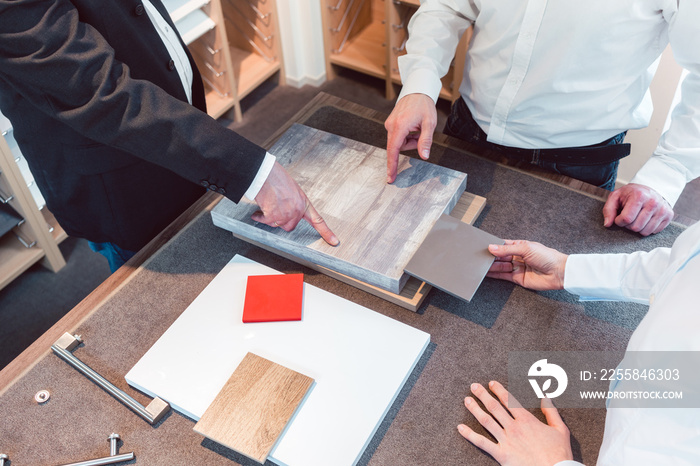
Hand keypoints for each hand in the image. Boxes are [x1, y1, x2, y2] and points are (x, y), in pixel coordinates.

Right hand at [253, 162, 338, 245]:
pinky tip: (258, 212)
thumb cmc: (276, 177)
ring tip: (266, 205)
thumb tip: (287, 209)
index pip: (317, 220)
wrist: (265, 173)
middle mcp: (297, 210)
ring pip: (277, 225)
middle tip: (274, 209)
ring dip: (270, 218)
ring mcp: (286, 214)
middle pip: (290, 226)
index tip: (334, 241)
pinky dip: (260, 217)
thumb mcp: (292, 189)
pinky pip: (266, 222)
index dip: (326, 232)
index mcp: (303, 202)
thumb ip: (294, 202)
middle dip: (281, 220)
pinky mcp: (273, 216)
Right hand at [384, 93, 436, 182]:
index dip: (392, 165)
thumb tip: (424, 156)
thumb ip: (426, 141)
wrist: (417, 91)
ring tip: (417, 127)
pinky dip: (406, 135)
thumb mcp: (429, 123)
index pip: (394, 150)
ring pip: (399, 142)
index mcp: (399, 126)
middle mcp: (391, 125)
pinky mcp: (390, 123)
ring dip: (410, 139)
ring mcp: (389, 124)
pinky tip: (412, 126)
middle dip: (411, 144)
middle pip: (398, 147)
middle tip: (421, 132)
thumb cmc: (424, 105)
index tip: (390, 177)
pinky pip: (398, 136)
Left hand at [458, 381, 572, 465]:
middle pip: (494, 407)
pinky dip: (470, 435)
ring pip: (486, 421)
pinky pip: (482, 443)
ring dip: (475, 409)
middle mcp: (514, 428)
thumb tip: (545, 397)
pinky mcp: (501, 454)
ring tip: (467, 400)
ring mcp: (506, 441)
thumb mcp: (560, 430)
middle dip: (483, 395)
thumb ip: (551, 412)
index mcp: (527, 420)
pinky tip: (460, 428)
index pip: (509, 400)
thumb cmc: (559, 454)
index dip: (498, 390)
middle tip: (473, 386)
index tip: (491, 383)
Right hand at [487, 240, 566, 290]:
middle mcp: (518, 257)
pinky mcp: (518, 278)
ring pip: (500, 266)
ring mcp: (517, 267)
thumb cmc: (547, 257)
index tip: (483, 246)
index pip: (503, 245)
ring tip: (480, 265)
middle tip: (480, 257)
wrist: (558, 272)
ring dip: (491, 266)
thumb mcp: (525, 248)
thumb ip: (507, 249)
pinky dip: (495, 274)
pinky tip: (487, 273)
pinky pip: (503, 276)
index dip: (494, 246)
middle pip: (500, 256)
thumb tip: (492, 248)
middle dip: (491, 256)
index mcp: (520, 246)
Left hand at [602, 183, 672, 235]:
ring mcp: (663, 209)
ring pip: (645, 232)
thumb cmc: (629, 194)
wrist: (648, 189)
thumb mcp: (615, 197)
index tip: (619, 217)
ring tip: (636, 218)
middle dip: (628, 225)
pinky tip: (645, 219)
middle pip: (636, 227)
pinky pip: (654, 231)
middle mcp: (653, 202)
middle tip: (628, 217)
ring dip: (637, 228)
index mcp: (639, 196)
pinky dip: (647, 228)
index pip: (626, 219)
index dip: (619, 221)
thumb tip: (607, 224)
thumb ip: (608, 210)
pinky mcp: (669, 215)